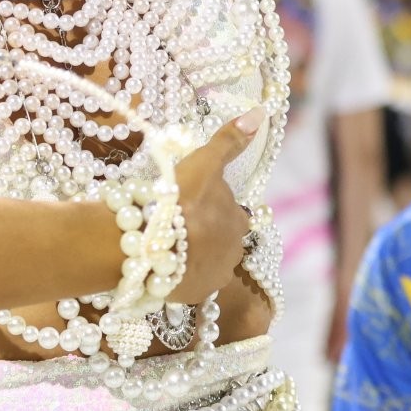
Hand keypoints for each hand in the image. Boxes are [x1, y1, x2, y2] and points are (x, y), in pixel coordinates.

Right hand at [167, 107, 267, 302]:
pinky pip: (186, 282)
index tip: (189, 201)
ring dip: (189, 253)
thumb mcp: (205, 164)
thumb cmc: (179, 201)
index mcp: (238, 222)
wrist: (149, 246)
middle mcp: (233, 253)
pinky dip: (176, 274)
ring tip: (162, 243)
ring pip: (202, 261)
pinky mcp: (191, 296)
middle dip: (201, 231)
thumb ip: (229, 141)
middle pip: (217, 238)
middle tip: (173, 221)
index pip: (229, 211)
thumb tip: (261, 113)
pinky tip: (159, 262)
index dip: (208, 204)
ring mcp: (213, 278)